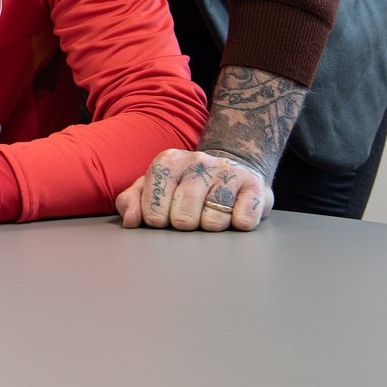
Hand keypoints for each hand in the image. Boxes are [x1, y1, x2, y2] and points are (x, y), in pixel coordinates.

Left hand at [116, 149, 273, 231]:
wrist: (231, 168)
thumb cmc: (185, 184)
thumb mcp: (155, 187)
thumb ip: (133, 201)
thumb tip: (131, 222)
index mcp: (169, 161)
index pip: (153, 203)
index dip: (156, 218)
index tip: (161, 219)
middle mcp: (199, 162)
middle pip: (183, 216)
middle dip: (185, 225)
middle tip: (189, 217)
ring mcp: (228, 173)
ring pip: (213, 220)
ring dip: (211, 225)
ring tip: (211, 213)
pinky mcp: (255, 187)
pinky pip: (243, 220)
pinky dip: (238, 223)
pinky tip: (234, 213)